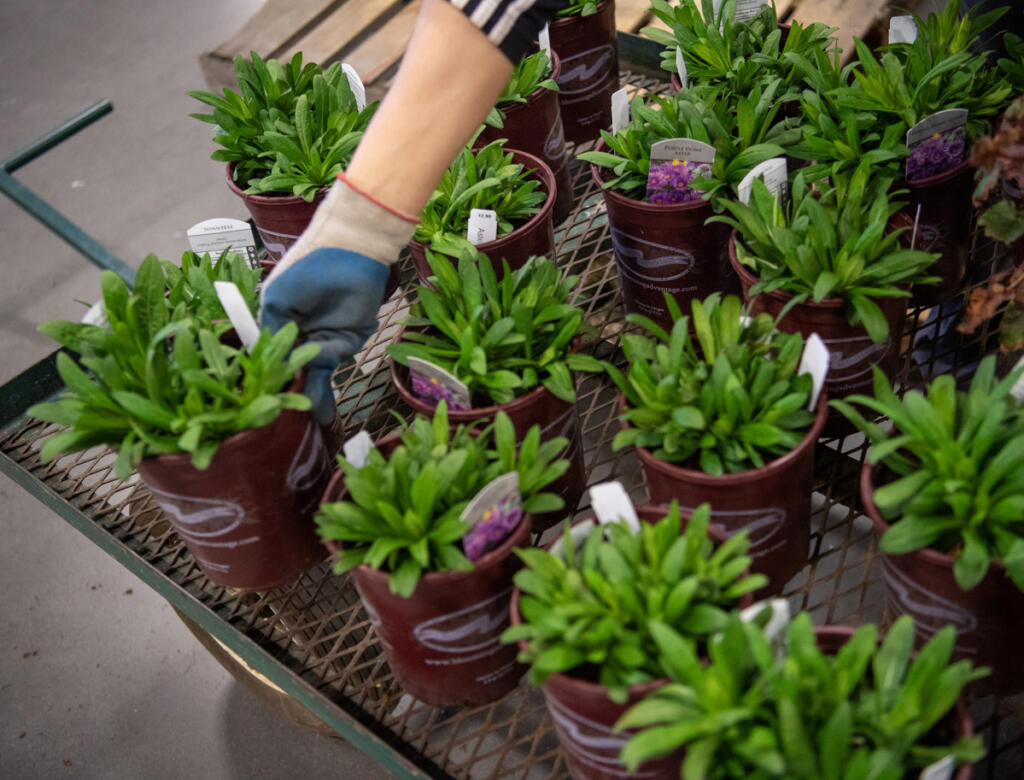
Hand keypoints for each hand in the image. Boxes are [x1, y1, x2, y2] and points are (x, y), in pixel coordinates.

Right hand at [261, 247, 388, 423]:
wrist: (352, 250)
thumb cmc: (307, 267)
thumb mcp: (278, 300)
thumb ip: (273, 334)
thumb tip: (272, 366)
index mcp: (278, 322)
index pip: (270, 356)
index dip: (266, 378)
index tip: (262, 403)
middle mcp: (300, 333)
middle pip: (293, 369)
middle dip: (289, 394)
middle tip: (281, 418)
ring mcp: (324, 337)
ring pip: (314, 372)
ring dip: (309, 395)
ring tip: (302, 417)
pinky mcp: (349, 339)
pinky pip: (334, 360)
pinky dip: (325, 383)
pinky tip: (318, 408)